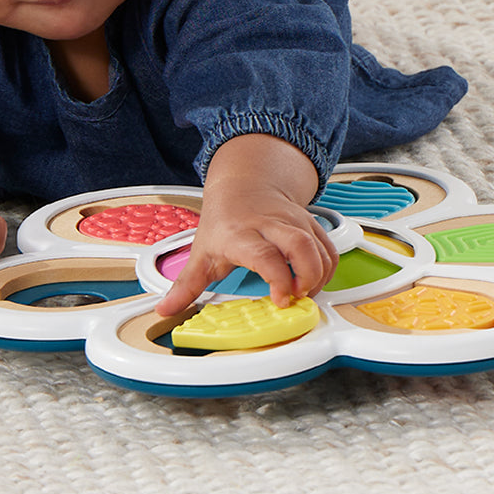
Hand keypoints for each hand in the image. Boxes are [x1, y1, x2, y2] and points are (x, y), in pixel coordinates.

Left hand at [155, 135, 337, 316]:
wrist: (244, 183)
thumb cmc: (224, 219)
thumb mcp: (201, 252)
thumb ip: (185, 286)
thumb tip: (164, 310)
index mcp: (241, 234)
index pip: (266, 256)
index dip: (279, 280)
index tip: (280, 300)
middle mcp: (271, 224)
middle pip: (301, 248)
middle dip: (308, 279)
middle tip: (297, 298)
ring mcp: (294, 221)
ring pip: (320, 249)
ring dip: (319, 278)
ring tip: (303, 294)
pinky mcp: (310, 223)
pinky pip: (329, 248)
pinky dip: (327, 270)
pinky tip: (312, 282)